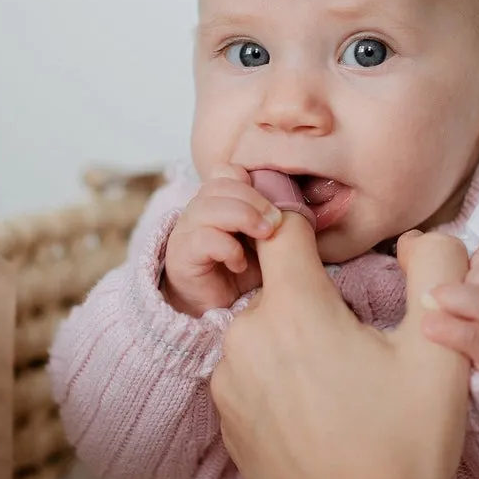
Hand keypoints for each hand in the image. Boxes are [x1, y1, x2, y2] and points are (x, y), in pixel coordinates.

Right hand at [163, 164, 282, 315]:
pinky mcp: (182, 256)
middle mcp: (197, 210)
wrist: (218, 308)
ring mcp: (186, 231)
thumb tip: (296, 205)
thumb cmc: (244, 270)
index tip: (274, 203)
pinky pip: (204, 239)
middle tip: (276, 221)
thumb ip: (272, 219)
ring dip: (244, 217)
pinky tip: (240, 263)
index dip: (250, 181)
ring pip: (209, 207)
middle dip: (254, 200)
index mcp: (216, 200)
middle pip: (220, 185)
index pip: (226, 171)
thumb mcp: (263, 240)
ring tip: (264, 235)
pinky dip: (228, 248)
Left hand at [210, 215, 470, 478]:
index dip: (306, 225)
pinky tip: (314, 411)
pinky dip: (277, 374)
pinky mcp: (224, 415)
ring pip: (265, 326)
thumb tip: (417, 237)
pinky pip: (250, 368)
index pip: (282, 227)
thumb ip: (436, 269)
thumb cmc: (402, 446)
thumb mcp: (439, 352)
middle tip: (355, 345)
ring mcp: (229, 378)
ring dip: (295, 338)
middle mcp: (246, 335)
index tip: (327, 247)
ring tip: (337, 385)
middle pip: (278, 284)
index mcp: (294, 309)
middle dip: (314, 298)